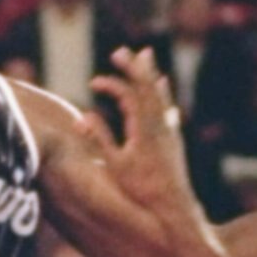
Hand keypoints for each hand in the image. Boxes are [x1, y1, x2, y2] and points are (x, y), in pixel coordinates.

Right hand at [83, 46, 197, 220]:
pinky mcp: (173, 139)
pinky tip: (163, 89)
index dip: (110, 85)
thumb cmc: (141, 189)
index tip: (94, 83)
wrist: (174, 206)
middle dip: (134, 67)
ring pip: (159, 95)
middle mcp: (159, 124)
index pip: (127, 95)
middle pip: (147, 86)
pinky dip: (161, 94)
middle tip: (122, 51)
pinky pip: (166, 108)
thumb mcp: (115, 164)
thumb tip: (82, 117)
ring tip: (147, 56)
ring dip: (149, 74)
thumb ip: (100, 138)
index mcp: (143, 128)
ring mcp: (169, 131)